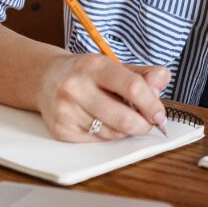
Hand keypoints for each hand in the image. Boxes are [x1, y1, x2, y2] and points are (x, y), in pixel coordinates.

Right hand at [37, 54, 169, 141]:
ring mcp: (66, 110)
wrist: (46, 79)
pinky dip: (108, 135)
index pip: (131, 86)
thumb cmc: (88, 73)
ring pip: (112, 133)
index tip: (160, 115)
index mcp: (94, 66)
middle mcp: (76, 87)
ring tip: (123, 117)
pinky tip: (104, 122)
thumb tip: (161, 82)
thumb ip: (143, 74)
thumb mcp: (115, 66)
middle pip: (122, 117)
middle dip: (143, 125)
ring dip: (126, 130)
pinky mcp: (61, 130)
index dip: (151, 104)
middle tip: (149, 124)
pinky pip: (98, 141)